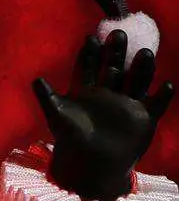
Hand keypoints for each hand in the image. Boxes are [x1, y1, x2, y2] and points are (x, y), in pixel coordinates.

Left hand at [33, 29, 173, 200]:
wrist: (89, 166)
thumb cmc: (71, 140)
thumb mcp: (57, 117)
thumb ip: (48, 98)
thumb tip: (36, 80)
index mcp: (88, 90)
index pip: (91, 66)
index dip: (91, 53)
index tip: (91, 38)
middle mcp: (110, 92)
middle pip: (115, 67)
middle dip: (116, 51)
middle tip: (118, 34)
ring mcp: (128, 103)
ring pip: (138, 80)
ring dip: (142, 67)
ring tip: (144, 53)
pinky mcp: (145, 117)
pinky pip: (156, 104)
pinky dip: (162, 96)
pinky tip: (165, 86)